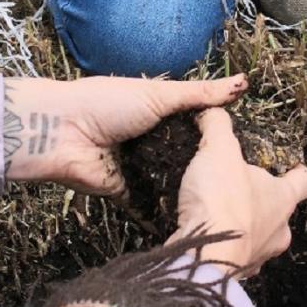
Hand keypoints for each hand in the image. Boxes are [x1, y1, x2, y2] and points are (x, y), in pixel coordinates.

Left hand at [3, 74, 248, 195]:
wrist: (62, 132)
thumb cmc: (108, 103)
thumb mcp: (160, 95)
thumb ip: (201, 94)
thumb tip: (243, 83)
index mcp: (158, 113)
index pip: (195, 126)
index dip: (216, 135)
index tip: (244, 149)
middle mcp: (151, 141)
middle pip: (185, 157)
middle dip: (205, 168)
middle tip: (238, 182)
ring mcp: (139, 168)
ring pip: (171, 182)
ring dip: (188, 192)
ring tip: (223, 205)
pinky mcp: (126, 192)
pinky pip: (149, 204)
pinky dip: (165, 213)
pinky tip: (194, 223)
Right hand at [168, 109, 306, 277]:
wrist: (202, 256)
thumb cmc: (222, 201)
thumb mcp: (218, 150)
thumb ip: (218, 127)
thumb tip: (213, 112)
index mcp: (284, 199)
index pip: (303, 181)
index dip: (297, 170)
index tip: (290, 164)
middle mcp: (278, 231)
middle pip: (280, 212)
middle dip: (264, 200)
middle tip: (243, 186)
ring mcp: (258, 255)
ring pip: (258, 236)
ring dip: (243, 225)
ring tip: (219, 210)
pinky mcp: (234, 272)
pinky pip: (233, 254)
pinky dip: (223, 243)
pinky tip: (206, 234)